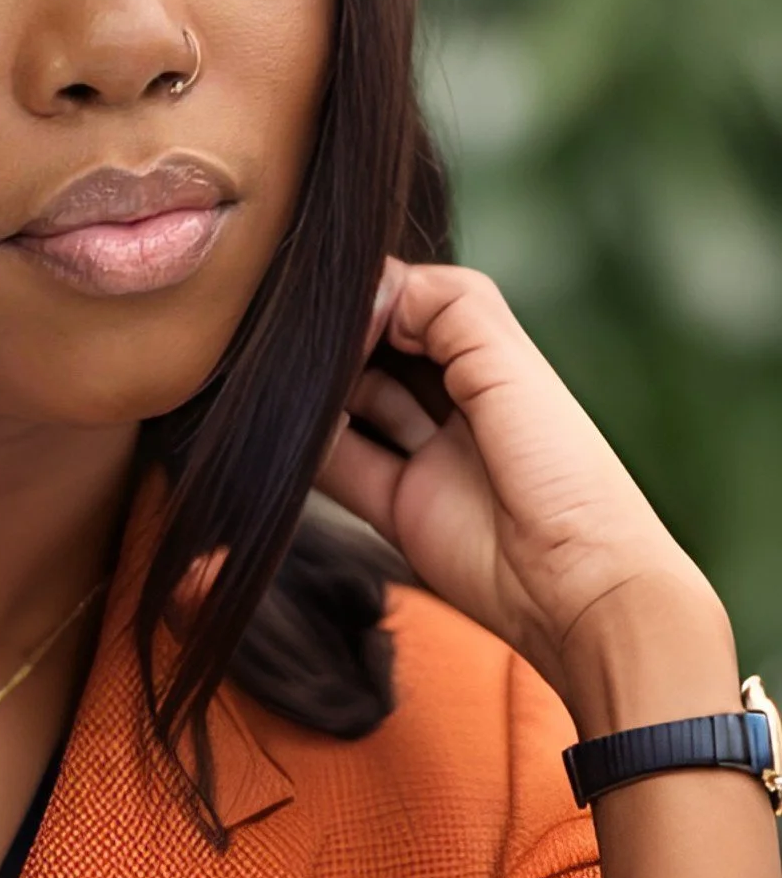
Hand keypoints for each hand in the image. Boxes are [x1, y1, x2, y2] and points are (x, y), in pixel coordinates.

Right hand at [314, 258, 731, 717]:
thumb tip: (374, 290)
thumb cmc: (566, 472)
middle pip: (378, 350)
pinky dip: (313, 446)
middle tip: (311, 336)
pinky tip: (300, 426)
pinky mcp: (399, 507)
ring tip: (299, 377)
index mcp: (490, 358)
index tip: (344, 302)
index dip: (375, 295)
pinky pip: (340, 466)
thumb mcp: (510, 362)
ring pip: (353, 403)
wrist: (577, 587)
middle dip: (343, 338)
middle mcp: (456, 401)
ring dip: (324, 389)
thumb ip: (447, 306)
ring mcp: (426, 455)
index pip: (414, 302)